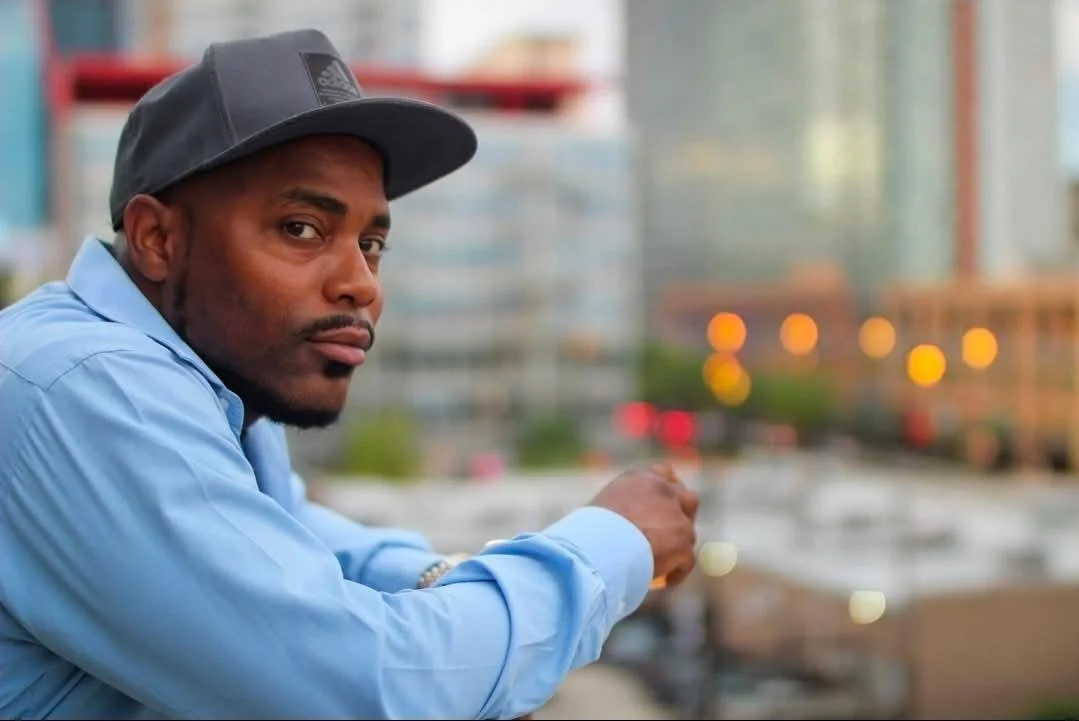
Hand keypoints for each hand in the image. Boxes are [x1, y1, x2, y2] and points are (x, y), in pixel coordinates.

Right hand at [589, 462, 698, 587]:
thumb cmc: (589, 532)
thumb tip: (626, 525)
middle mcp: (663, 491)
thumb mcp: (602, 508)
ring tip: (660, 566)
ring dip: (678, 547)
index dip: (668, 489)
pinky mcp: (683, 543)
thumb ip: (623, 508)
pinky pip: (687, 561)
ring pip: (688, 533)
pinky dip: (676, 573)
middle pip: (687, 499)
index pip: (665, 473)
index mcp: (641, 478)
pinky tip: (661, 583)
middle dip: (684, 515)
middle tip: (671, 534)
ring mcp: (677, 517)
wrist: (598, 548)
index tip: (665, 503)